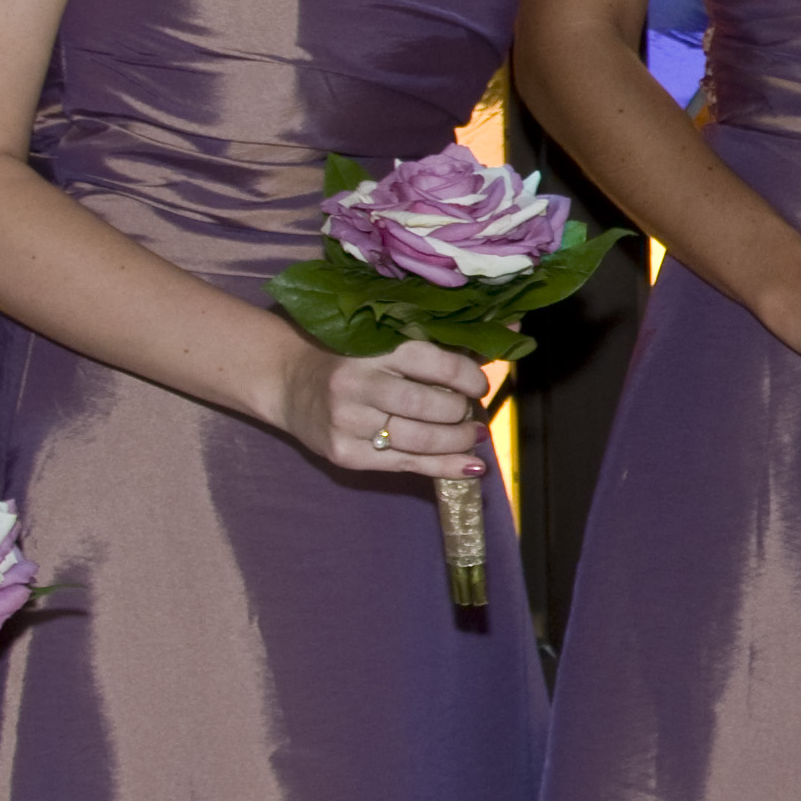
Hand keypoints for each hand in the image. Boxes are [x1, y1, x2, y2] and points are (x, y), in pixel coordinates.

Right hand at [277, 334, 493, 478]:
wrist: (288, 381)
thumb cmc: (349, 355)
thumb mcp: (386, 338)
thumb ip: (445, 340)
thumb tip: (512, 332)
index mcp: (373, 348)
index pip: (436, 363)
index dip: (469, 378)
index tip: (479, 386)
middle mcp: (358, 384)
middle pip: (430, 407)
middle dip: (462, 415)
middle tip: (474, 415)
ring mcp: (348, 422)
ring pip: (420, 441)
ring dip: (457, 443)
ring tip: (473, 438)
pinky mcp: (343, 453)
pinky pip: (404, 465)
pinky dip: (443, 468)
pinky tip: (468, 466)